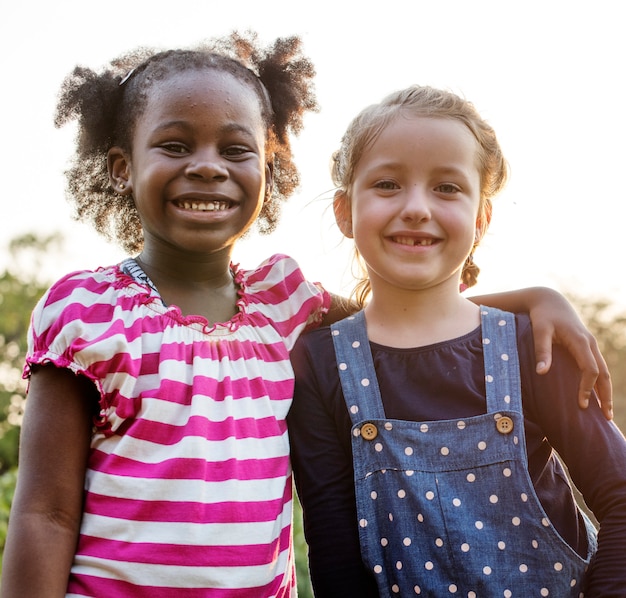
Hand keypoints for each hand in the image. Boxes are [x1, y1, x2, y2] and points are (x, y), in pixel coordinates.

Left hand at [529, 291, 612, 419]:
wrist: (550, 301)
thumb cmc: (542, 316)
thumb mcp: (539, 330)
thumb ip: (541, 351)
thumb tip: (541, 373)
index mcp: (581, 341)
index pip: (590, 369)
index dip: (587, 388)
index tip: (581, 404)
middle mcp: (590, 344)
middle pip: (604, 374)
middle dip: (605, 396)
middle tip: (605, 418)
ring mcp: (591, 345)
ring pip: (604, 372)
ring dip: (606, 392)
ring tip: (605, 412)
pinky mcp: (587, 347)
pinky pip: (598, 367)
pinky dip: (600, 383)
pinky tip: (597, 395)